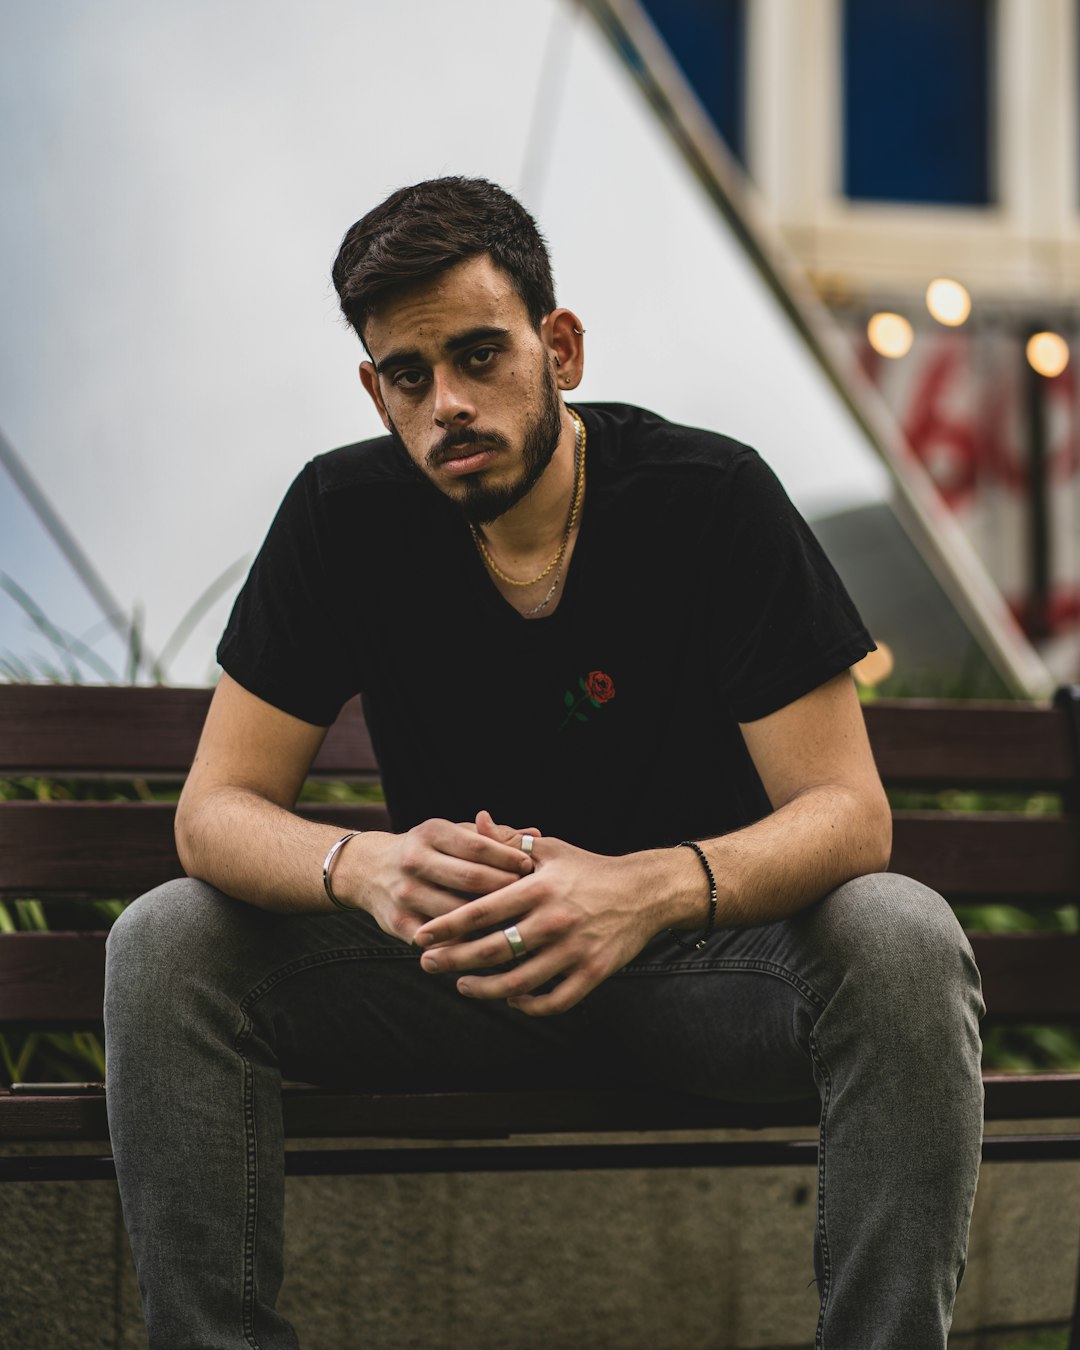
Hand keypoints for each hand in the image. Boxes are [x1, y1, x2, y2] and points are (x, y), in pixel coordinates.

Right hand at [356, 810, 538, 944]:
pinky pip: (439, 939)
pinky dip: (463, 945)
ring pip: (457, 913)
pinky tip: (487, 946)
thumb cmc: (429, 850)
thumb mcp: (453, 834)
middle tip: (530, 899)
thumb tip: (537, 836)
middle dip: (505, 890)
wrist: (368, 869)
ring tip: (517, 926)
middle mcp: (415, 860)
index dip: (508, 858)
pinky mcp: (397, 922)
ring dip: (488, 922)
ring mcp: (405, 893)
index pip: (479, 846)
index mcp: (432, 833)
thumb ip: (494, 836)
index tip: (531, 868)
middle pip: (471, 880)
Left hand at [414, 816, 664, 1015]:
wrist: (645, 892)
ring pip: (519, 982)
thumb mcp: (550, 848)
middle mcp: (555, 921)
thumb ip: (508, 840)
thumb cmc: (589, 869)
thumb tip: (475, 820)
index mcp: (539, 888)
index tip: (422, 936)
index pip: (482, 911)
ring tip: (463, 986)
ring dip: (484, 989)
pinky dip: (528, 1004)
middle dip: (454, 962)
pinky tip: (511, 998)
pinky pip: (554, 1000)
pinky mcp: (594, 972)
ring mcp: (575, 950)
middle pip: (493, 951)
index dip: (447, 927)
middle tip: (428, 965)